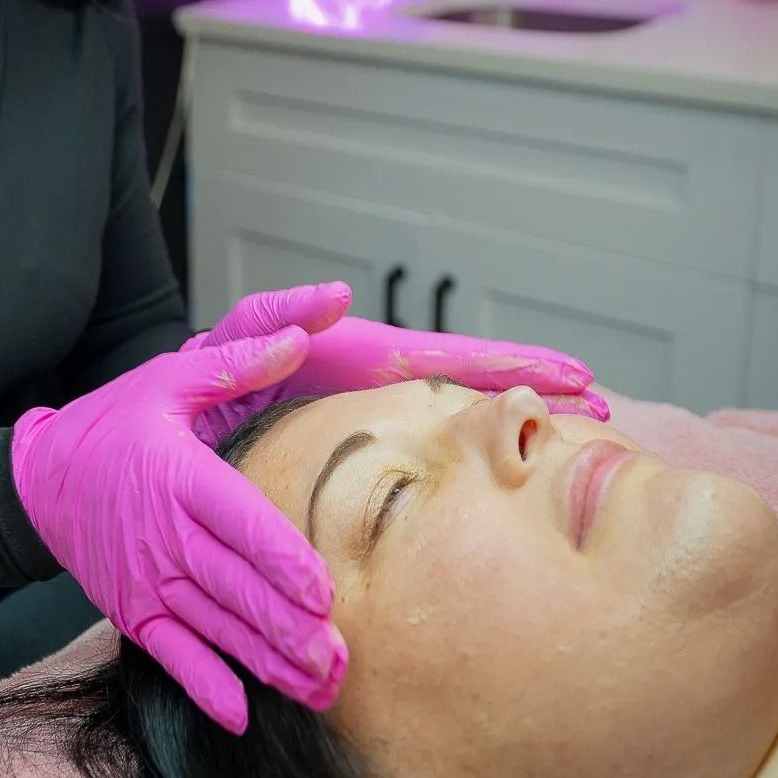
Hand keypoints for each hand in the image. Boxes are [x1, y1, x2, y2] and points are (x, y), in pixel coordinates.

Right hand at [10, 331, 347, 734]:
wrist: (41, 477)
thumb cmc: (119, 421)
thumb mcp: (169, 380)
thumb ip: (234, 364)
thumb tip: (298, 337)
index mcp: (178, 476)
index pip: (238, 522)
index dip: (280, 561)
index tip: (324, 591)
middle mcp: (164, 535)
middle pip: (234, 588)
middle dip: (289, 629)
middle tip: (339, 659)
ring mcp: (147, 581)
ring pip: (215, 629)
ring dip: (267, 664)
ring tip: (318, 687)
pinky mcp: (133, 612)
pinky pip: (171, 657)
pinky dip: (205, 688)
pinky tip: (242, 715)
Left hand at [186, 283, 609, 445]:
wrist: (174, 412)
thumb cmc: (204, 375)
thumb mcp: (234, 338)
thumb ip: (273, 316)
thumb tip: (338, 296)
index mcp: (362, 357)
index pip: (453, 359)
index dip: (516, 367)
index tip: (575, 376)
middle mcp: (380, 383)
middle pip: (477, 385)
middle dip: (539, 391)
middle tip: (603, 407)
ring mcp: (376, 415)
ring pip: (461, 420)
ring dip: (520, 422)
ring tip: (581, 435)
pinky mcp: (362, 445)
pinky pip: (430, 450)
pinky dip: (475, 456)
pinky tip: (510, 482)